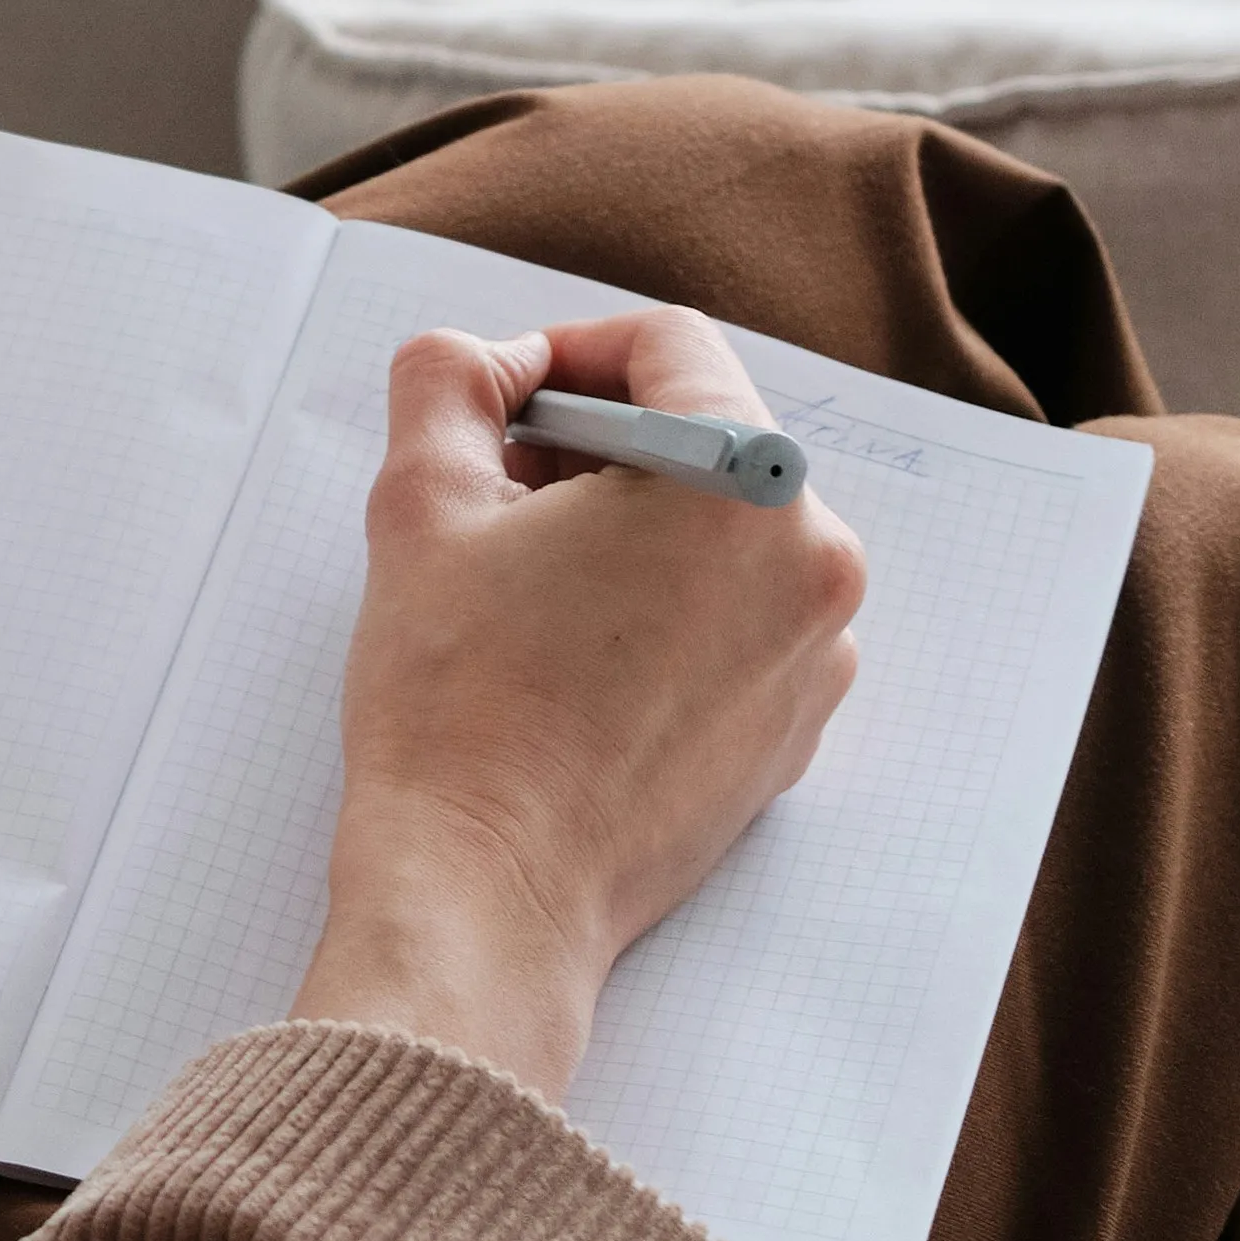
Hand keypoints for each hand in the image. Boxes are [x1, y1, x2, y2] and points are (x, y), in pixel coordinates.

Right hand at [290, 307, 866, 1104]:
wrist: (489, 893)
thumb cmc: (458, 705)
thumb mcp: (423, 504)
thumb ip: (447, 384)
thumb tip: (479, 363)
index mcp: (744, 483)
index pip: (670, 348)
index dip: (568, 351)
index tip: (503, 401)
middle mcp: (811, 561)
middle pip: (705, 440)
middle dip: (597, 445)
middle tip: (499, 494)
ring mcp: (816, 653)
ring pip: (723, 532)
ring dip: (632, 528)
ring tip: (531, 586)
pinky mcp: (795, 727)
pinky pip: (738, 619)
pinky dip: (666, 608)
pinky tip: (575, 656)